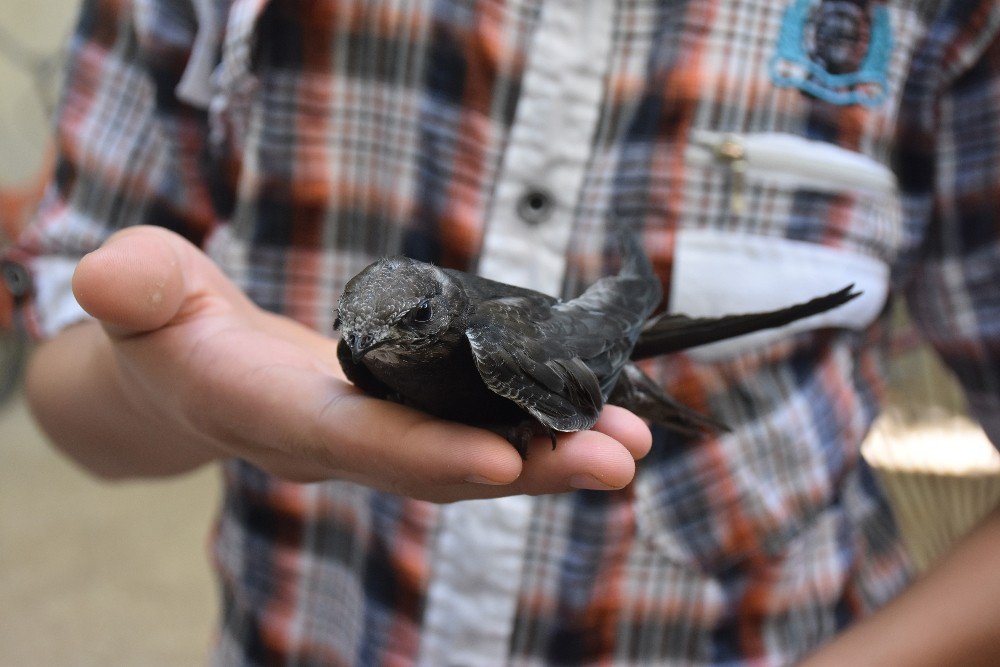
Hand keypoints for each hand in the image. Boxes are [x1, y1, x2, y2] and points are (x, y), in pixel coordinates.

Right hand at [64, 226, 650, 501]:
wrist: (194, 374)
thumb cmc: (170, 329)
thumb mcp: (144, 298)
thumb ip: (136, 289)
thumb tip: (112, 279)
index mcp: (267, 415)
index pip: (348, 440)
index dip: (421, 453)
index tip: (503, 458)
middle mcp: (333, 445)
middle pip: (435, 466)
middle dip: (526, 469)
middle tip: (616, 458)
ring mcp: (375, 441)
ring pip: (469, 459)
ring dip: (553, 457)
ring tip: (633, 443)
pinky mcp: (404, 422)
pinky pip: (476, 433)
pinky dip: (539, 434)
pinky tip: (602, 420)